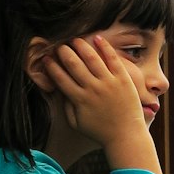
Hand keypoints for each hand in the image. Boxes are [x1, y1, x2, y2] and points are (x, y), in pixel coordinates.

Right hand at [43, 36, 156, 169]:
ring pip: (91, 58)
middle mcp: (93, 89)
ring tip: (75, 40)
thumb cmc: (100, 131)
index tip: (47, 58)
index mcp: (79, 99)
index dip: (51, 66)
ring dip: (81, 46)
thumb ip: (66, 106)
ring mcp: (109, 83)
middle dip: (63, 52)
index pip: (60, 77)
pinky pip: (113, 59)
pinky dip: (104, 47)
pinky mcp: (123, 79)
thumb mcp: (76, 123)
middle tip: (60, 46)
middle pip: (73, 64)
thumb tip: (59, 89)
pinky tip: (97, 38)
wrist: (126, 136)